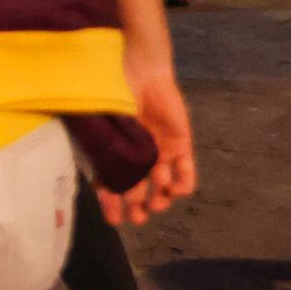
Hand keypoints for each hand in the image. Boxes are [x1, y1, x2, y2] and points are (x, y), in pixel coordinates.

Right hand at [99, 61, 197, 224]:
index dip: (112, 201)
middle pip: (138, 187)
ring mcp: (160, 150)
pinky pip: (186, 170)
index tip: (114, 220)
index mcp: (115, 149)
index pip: (112, 181)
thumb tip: (105, 179)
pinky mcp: (181, 144)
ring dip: (160, 198)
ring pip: (163, 184)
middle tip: (137, 218)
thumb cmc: (113, 90)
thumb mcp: (104, 122)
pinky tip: (176, 190)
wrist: (140, 69)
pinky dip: (183, 183)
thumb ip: (105, 149)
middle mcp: (137, 153)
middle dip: (137, 205)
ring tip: (156, 204)